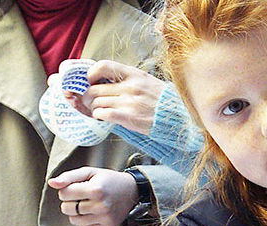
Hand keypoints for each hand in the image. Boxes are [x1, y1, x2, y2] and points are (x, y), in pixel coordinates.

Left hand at [47, 167, 138, 225]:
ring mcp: (104, 218)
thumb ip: (69, 176)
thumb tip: (51, 183)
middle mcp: (101, 205)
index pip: (64, 194)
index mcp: (95, 189)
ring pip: (74, 220)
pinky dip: (84, 221)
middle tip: (80, 196)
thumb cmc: (107, 179)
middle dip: (69, 202)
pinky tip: (92, 212)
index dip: (66, 190)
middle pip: (67, 209)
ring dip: (75, 212)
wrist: (131, 190)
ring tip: (86, 204)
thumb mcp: (89, 172)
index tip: (75, 187)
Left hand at [50, 60, 166, 134]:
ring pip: (96, 103)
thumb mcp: (147, 82)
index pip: (104, 66)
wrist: (179, 117)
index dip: (91, 73)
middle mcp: (130, 87)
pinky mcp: (129, 118)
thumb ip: (127, 80)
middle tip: (89, 101)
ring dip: (93, 108)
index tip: (89, 80)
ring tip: (98, 111)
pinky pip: (103, 114)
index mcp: (134, 74)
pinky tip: (104, 117)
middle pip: (94, 88)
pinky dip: (99, 116)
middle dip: (87, 96)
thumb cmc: (163, 101)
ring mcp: (129, 102)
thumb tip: (105, 81)